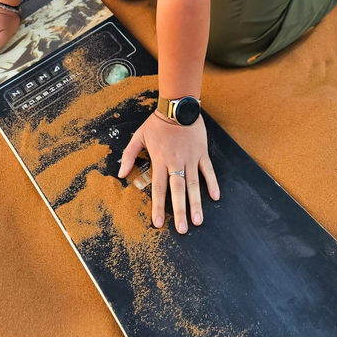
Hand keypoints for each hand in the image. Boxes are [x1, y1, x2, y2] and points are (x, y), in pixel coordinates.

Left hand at [118, 111, 219, 232]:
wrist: (177, 106)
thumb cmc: (157, 123)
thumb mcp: (139, 137)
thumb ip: (129, 156)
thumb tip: (120, 174)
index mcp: (160, 160)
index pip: (159, 188)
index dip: (159, 206)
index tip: (159, 224)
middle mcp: (175, 162)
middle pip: (178, 190)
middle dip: (180, 211)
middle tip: (183, 230)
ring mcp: (190, 158)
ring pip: (194, 184)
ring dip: (196, 203)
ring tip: (198, 221)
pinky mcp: (201, 152)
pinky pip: (208, 170)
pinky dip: (212, 183)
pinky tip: (216, 197)